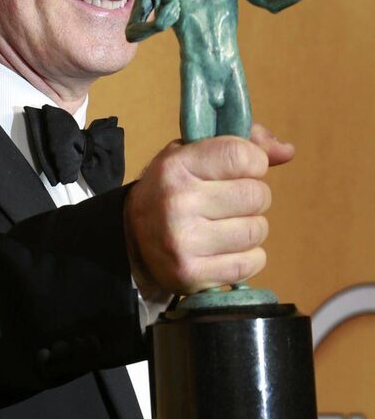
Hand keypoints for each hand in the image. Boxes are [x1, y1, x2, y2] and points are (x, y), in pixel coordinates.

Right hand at [124, 125, 293, 300]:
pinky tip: (225, 250)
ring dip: (250, 228)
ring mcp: (183, 241)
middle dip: (252, 197)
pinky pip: (250, 264)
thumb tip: (286, 151)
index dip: (253, 162)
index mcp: (177, 166)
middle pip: (256, 195)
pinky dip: (247, 257)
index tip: (242, 169)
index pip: (243, 156)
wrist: (132, 238)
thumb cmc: (173, 189)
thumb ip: (240, 144)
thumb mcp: (193, 154)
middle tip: (231, 202)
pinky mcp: (192, 274)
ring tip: (226, 226)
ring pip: (257, 230)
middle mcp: (177, 202)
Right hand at [154, 0, 179, 29]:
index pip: (174, 0)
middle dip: (175, 1)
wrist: (160, 25)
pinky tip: (172, 12)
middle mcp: (171, 11)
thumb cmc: (157, 15)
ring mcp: (174, 15)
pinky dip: (177, 11)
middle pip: (177, 3)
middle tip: (172, 2)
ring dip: (176, 6)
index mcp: (166, 8)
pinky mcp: (176, 18)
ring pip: (178, 7)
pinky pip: (178, 12)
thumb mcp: (156, 7)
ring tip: (171, 8)